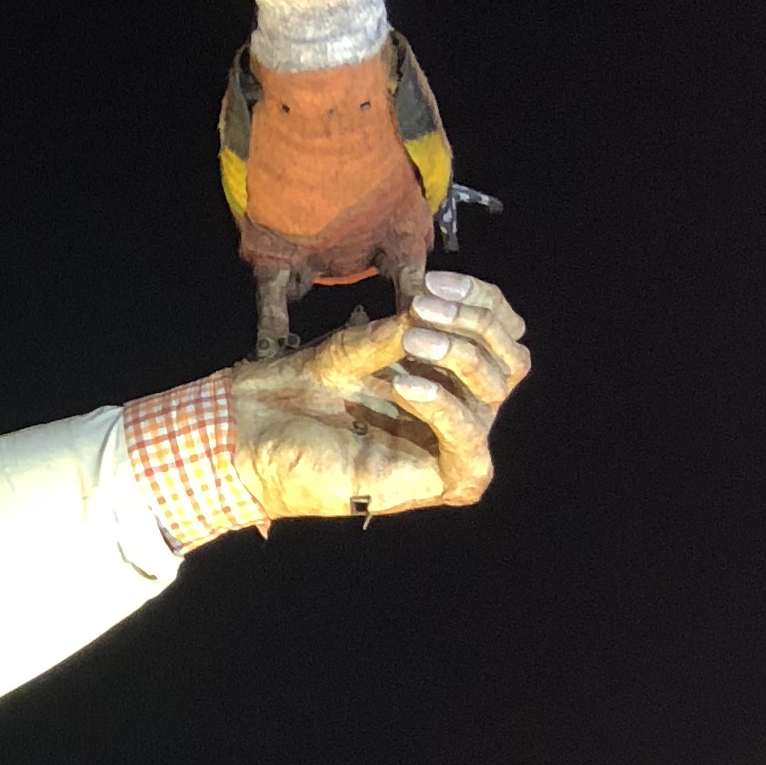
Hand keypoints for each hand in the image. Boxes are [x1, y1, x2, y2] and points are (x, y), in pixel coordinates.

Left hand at [228, 270, 529, 521]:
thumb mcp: (360, 345)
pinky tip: (405, 384)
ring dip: (457, 355)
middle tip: (423, 305)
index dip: (481, 301)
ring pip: (494, 395)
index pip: (503, 334)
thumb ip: (407, 327)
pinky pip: (468, 448)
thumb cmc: (304, 388)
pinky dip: (444, 409)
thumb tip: (441, 309)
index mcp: (451, 376)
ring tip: (410, 338)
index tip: (433, 281)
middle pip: (511, 362)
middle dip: (476, 322)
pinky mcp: (436, 483)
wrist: (254, 434)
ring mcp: (451, 448)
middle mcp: (461, 411)